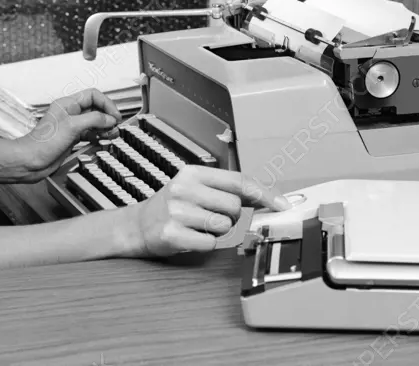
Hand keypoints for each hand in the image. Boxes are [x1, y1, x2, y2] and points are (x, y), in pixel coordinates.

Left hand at [16, 88, 121, 181]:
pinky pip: (89, 133)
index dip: (106, 103)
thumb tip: (109, 118)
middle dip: (107, 116)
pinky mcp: (71, 138)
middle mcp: (69, 113)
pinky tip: (102, 140)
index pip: (92, 95)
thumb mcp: (72, 126)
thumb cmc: (42, 143)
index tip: (114, 115)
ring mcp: (71, 126)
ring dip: (104, 127)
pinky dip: (98, 136)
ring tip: (112, 134)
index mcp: (67, 104)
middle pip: (95, 108)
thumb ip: (93, 120)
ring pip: (93, 122)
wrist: (31, 161)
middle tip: (116, 126)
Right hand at [119, 166, 292, 257]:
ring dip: (219, 231)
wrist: (137, 225)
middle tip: (217, 218)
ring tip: (200, 227)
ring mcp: (177, 211)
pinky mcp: (172, 234)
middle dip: (233, 217)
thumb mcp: (196, 189)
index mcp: (193, 173)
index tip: (281, 204)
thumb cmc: (173, 207)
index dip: (264, 193)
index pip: (238, 181)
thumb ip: (227, 191)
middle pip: (234, 206)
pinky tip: (192, 237)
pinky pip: (210, 243)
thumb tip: (265, 199)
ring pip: (223, 225)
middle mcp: (184, 188)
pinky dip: (207, 244)